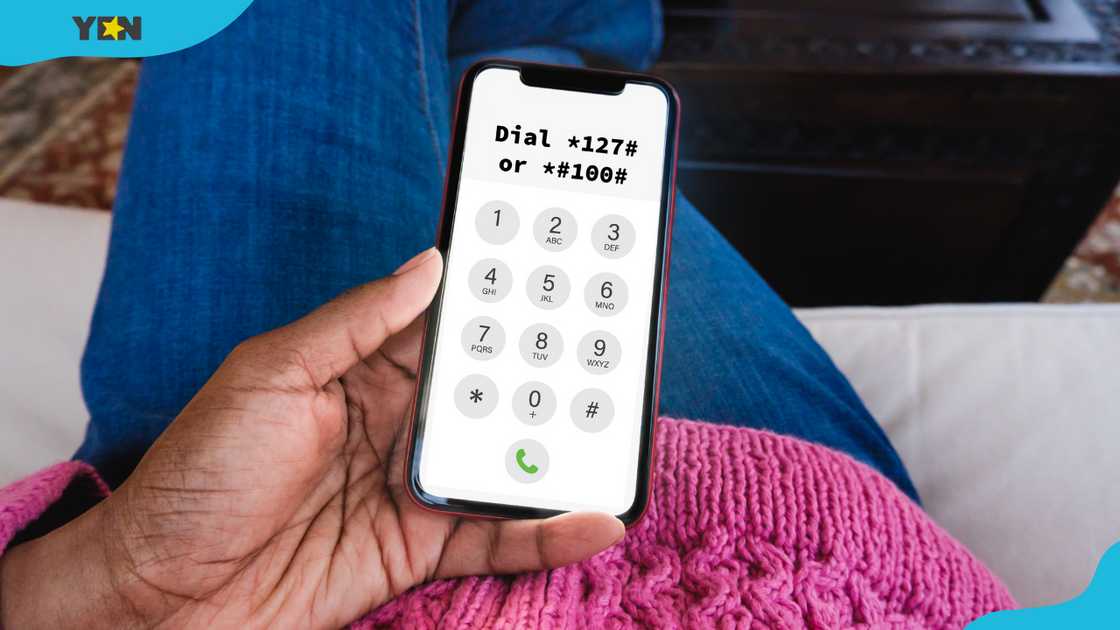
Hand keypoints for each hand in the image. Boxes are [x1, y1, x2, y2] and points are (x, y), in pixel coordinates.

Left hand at [0, 248, 623, 628]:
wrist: (161, 599)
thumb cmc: (198, 476)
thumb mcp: (269, 375)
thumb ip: (355, 322)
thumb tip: (427, 267)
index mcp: (362, 368)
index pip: (448, 326)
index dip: (501, 300)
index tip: (559, 271)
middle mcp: (396, 422)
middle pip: (491, 392)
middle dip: (549, 373)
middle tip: (616, 352)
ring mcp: (413, 485)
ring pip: (504, 460)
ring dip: (559, 450)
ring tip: (620, 435)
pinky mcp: (421, 547)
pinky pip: (494, 535)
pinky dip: (544, 532)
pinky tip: (588, 519)